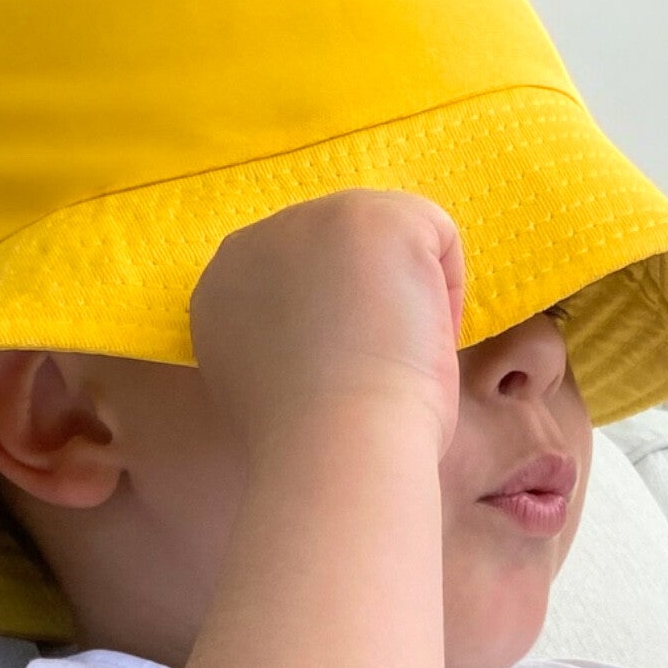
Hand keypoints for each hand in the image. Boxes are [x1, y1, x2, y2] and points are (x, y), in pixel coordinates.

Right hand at [190, 191, 464, 464]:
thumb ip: (291, 341)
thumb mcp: (278, 387)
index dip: (337, 331)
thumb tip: (343, 335)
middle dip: (368, 309)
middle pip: (344, 257)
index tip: (338, 384)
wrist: (333, 451)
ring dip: (404, 302)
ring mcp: (311, 218)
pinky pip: (438, 238)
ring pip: (391, 245)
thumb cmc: (316, 453)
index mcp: (221, 290)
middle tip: (365, 378)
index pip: (302, 285)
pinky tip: (418, 339)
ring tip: (388, 361)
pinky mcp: (371, 214)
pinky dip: (446, 294)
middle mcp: (253, 241)